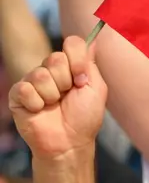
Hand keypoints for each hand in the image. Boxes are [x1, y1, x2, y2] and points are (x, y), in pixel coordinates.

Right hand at [8, 37, 105, 160]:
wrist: (69, 142)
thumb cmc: (84, 118)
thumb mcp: (96, 89)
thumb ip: (91, 64)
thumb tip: (93, 39)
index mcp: (69, 67)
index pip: (72, 44)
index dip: (77, 59)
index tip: (81, 78)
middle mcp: (50, 71)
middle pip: (55, 58)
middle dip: (65, 81)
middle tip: (67, 96)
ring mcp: (32, 82)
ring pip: (40, 74)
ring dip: (52, 94)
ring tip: (53, 106)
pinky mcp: (18, 95)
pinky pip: (25, 88)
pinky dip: (36, 103)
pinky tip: (40, 110)